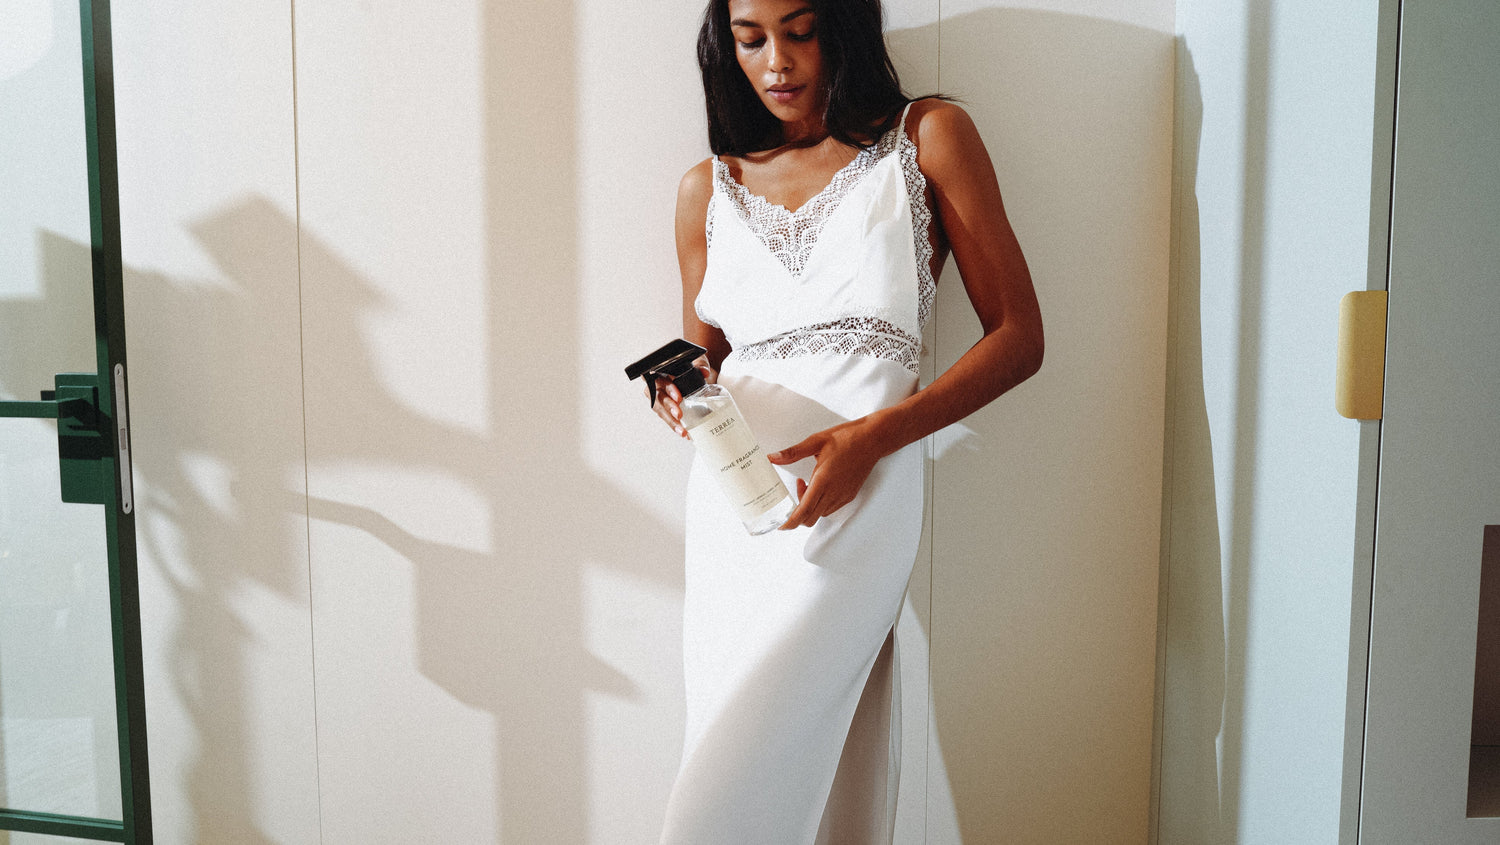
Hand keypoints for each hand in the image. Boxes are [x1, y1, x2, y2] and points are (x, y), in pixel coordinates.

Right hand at [649, 356, 714, 438]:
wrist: (693, 373)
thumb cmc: (690, 365)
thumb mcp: (697, 360)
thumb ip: (701, 364)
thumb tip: (705, 371)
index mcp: (660, 371)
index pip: (658, 379)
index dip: (667, 389)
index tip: (679, 397)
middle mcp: (656, 385)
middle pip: (658, 397)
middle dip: (669, 407)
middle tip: (679, 415)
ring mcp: (659, 397)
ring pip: (660, 410)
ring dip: (671, 421)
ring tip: (682, 430)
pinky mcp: (664, 408)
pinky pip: (666, 417)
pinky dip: (675, 425)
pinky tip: (684, 432)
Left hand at [768, 419, 883, 528]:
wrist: (873, 439)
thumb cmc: (847, 438)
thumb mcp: (816, 441)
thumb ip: (792, 452)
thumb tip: (772, 457)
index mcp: (823, 481)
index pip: (804, 511)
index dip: (790, 522)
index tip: (780, 525)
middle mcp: (834, 493)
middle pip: (810, 518)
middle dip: (797, 512)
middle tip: (795, 490)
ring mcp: (843, 496)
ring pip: (820, 514)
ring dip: (809, 506)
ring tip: (808, 483)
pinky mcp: (849, 495)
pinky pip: (830, 508)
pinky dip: (820, 504)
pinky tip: (820, 486)